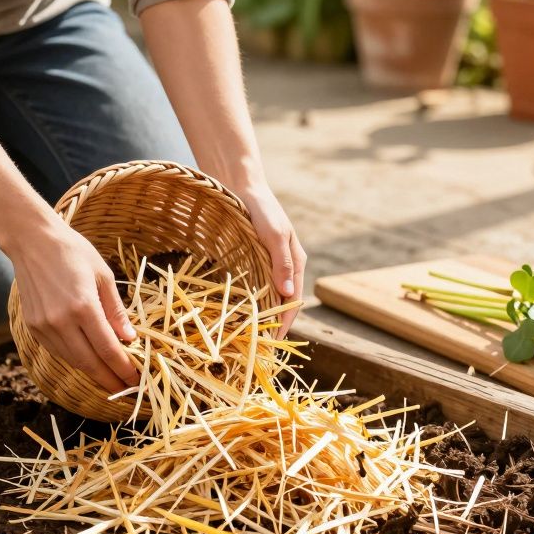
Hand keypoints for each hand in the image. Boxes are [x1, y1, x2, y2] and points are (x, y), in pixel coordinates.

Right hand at [8, 219, 140, 393]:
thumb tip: (130, 339)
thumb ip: (116, 310)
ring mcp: (44, 326)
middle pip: (90, 363)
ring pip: (73, 361)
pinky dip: (76, 360)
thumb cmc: (72, 251)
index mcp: (83, 307)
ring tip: (111, 380)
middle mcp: (61, 321)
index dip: (124, 369)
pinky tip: (89, 362)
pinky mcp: (33, 327)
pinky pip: (58, 352)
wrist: (31, 241)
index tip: (137, 379)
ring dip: (94, 374)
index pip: (108, 350)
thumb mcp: (103, 275)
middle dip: (111, 380)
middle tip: (127, 390)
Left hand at [237, 183, 306, 335]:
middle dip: (272, 324)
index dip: (285, 323)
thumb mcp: (274, 236)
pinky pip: (254, 286)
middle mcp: (285, 266)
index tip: (272, 343)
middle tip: (257, 346)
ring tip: (247, 336)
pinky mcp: (253, 259)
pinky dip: (249, 301)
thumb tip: (288, 296)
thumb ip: (282, 264)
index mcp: (296, 262)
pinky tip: (237, 312)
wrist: (241, 187)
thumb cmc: (261, 209)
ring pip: (268, 296)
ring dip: (260, 315)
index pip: (294, 301)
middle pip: (282, 302)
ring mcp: (269, 263)